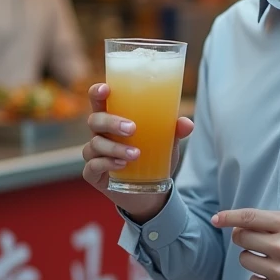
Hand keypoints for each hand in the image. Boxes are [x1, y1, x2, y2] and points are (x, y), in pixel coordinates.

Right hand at [81, 83, 193, 222]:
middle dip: (111, 122)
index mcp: (113, 118)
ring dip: (115, 148)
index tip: (106, 88)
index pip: (99, 101)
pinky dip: (107, 163)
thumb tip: (187, 123)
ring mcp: (94, 154)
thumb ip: (175, 130)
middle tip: (132, 128)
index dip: (97, 92)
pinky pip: (92, 165)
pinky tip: (121, 165)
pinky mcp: (93, 174)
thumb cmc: (154, 157)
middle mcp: (100, 133)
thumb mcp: (167, 142)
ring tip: (136, 154)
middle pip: (95, 120)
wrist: (150, 191)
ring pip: (95, 144)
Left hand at [212, 209, 279, 279]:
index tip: (216, 218)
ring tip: (269, 259)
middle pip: (242, 238)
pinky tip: (274, 275)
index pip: (249, 218)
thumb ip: (275, 220)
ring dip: (252, 258)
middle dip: (243, 237)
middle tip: (255, 241)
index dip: (228, 217)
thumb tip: (242, 222)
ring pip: (244, 260)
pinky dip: (259, 278)